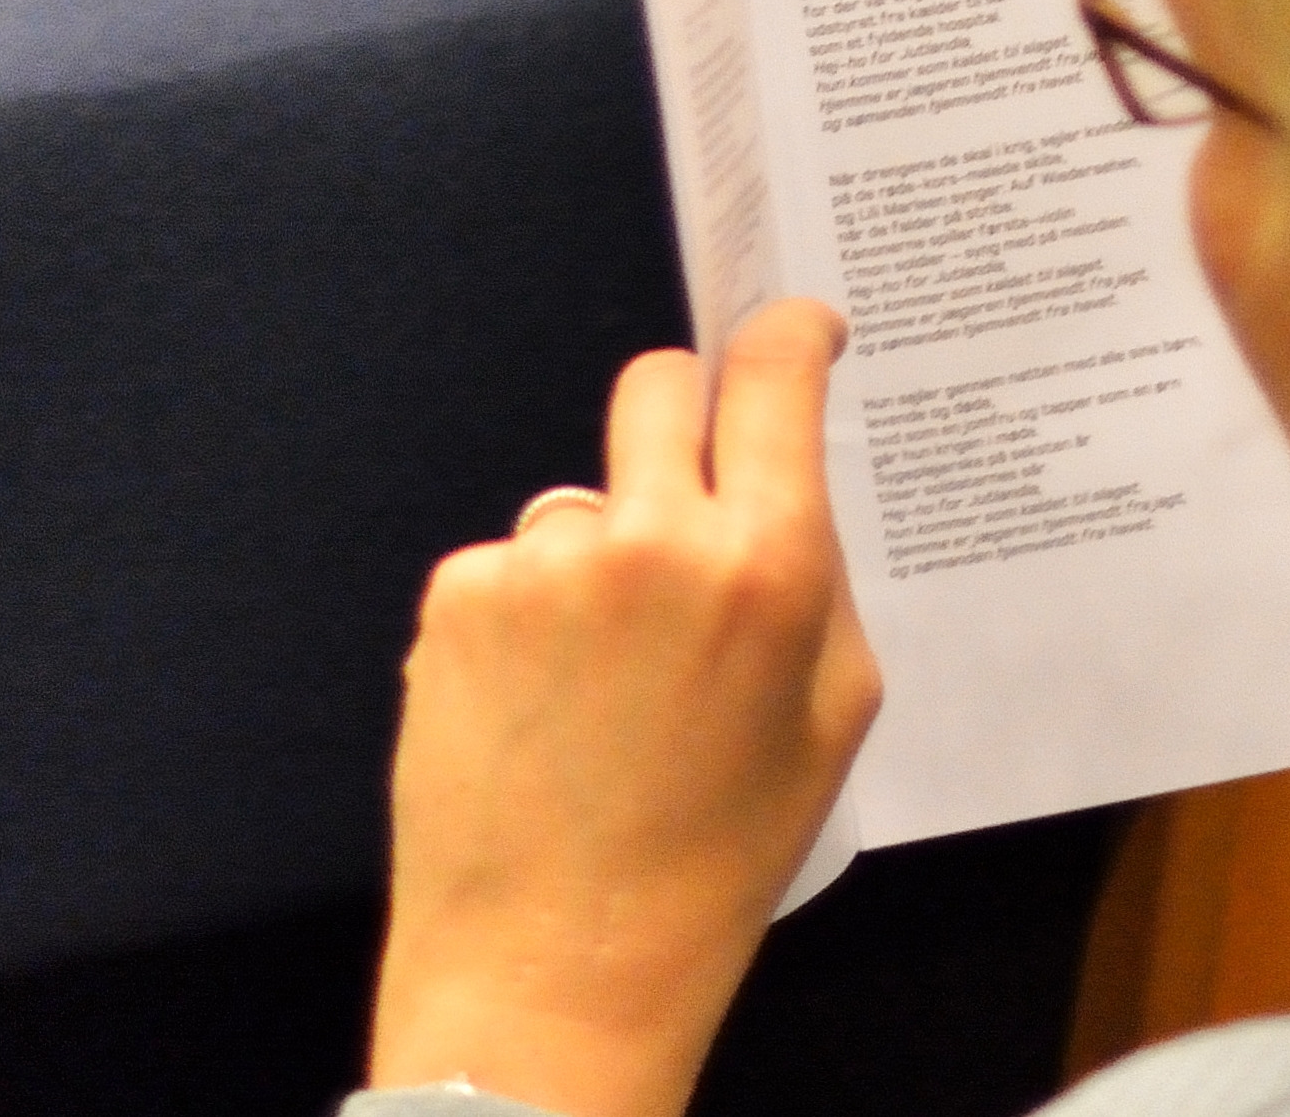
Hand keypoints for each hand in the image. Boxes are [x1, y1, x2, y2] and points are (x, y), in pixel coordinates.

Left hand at [367, 301, 880, 1116]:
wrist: (560, 961)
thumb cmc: (712, 857)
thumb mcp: (831, 721)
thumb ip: (818, 580)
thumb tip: (789, 482)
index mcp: (768, 566)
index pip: (772, 377)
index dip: (786, 334)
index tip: (790, 328)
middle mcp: (652, 538)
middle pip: (657, 386)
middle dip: (681, 416)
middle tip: (692, 493)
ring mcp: (542, 560)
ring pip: (582, 498)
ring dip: (599, 556)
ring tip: (605, 687)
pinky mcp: (459, 594)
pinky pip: (512, 564)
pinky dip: (530, 616)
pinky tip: (544, 707)